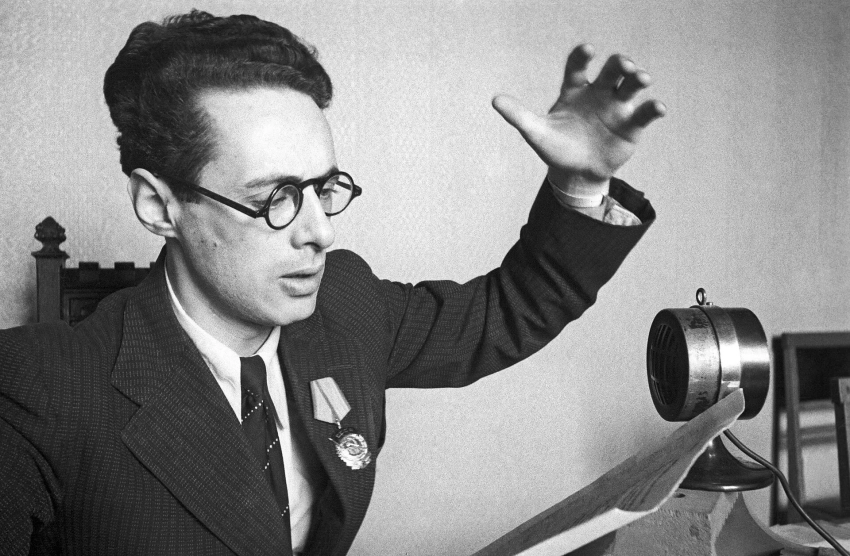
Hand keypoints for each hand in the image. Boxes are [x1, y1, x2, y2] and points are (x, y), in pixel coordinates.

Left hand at [492, 44, 665, 195]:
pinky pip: (645, 113)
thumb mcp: (535, 133)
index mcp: (574, 90)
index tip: (587, 50)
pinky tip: (658, 107)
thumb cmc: (556, 148)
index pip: (578, 67)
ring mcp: (617, 107)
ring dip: (638, 79)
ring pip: (631, 86)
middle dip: (618, 64)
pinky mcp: (632, 125)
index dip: (582, 57)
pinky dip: (653, 108)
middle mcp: (598, 93)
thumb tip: (495, 100)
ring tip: (641, 79)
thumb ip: (518, 116)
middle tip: (621, 65)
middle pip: (611, 71)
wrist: (575, 174)